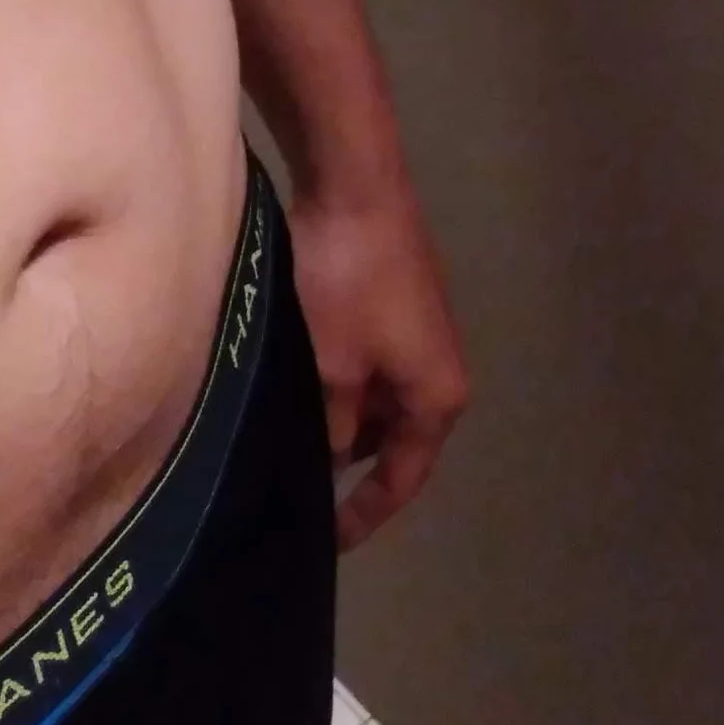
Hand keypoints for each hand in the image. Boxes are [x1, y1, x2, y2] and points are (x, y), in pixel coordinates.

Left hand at [288, 177, 468, 550]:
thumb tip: (330, 453)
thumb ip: (332, 422)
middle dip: (348, 465)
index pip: (405, 476)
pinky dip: (336, 383)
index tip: (327, 541)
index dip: (366, 512)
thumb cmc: (347, 283)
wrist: (353, 183)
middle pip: (394, 438)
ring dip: (338, 419)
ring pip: (375, 398)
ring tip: (285, 441)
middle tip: (294, 490)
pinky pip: (365, 364)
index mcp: (438, 396)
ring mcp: (416, 331)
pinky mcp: (390, 301)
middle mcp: (438, 368)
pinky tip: (293, 386)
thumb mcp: (331, 367)